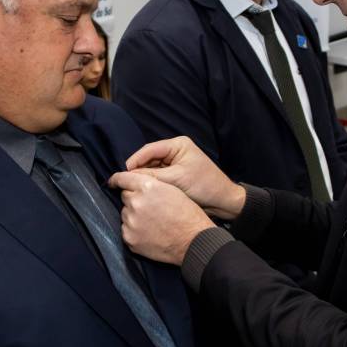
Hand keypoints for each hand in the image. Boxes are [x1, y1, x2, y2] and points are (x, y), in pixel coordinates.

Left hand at [109, 171, 213, 264]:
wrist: (193, 241)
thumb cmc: (187, 215)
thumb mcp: (172, 190)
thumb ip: (151, 185)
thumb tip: (134, 186)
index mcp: (147, 187)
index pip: (122, 179)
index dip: (117, 180)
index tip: (113, 182)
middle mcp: (135, 202)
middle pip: (125, 197)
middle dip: (134, 200)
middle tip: (150, 208)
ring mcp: (131, 221)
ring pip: (125, 214)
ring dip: (134, 216)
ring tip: (153, 223)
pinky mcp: (129, 238)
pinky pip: (126, 229)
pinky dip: (134, 230)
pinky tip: (149, 233)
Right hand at [124, 137, 245, 220]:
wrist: (224, 201)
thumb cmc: (204, 186)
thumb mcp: (176, 180)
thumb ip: (152, 177)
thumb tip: (127, 177)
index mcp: (178, 144)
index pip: (150, 149)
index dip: (135, 161)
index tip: (123, 174)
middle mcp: (175, 150)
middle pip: (149, 158)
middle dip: (138, 170)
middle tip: (124, 183)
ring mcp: (175, 162)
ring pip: (152, 168)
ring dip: (144, 178)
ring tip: (131, 188)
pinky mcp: (176, 174)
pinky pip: (158, 176)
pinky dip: (152, 183)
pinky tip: (143, 191)